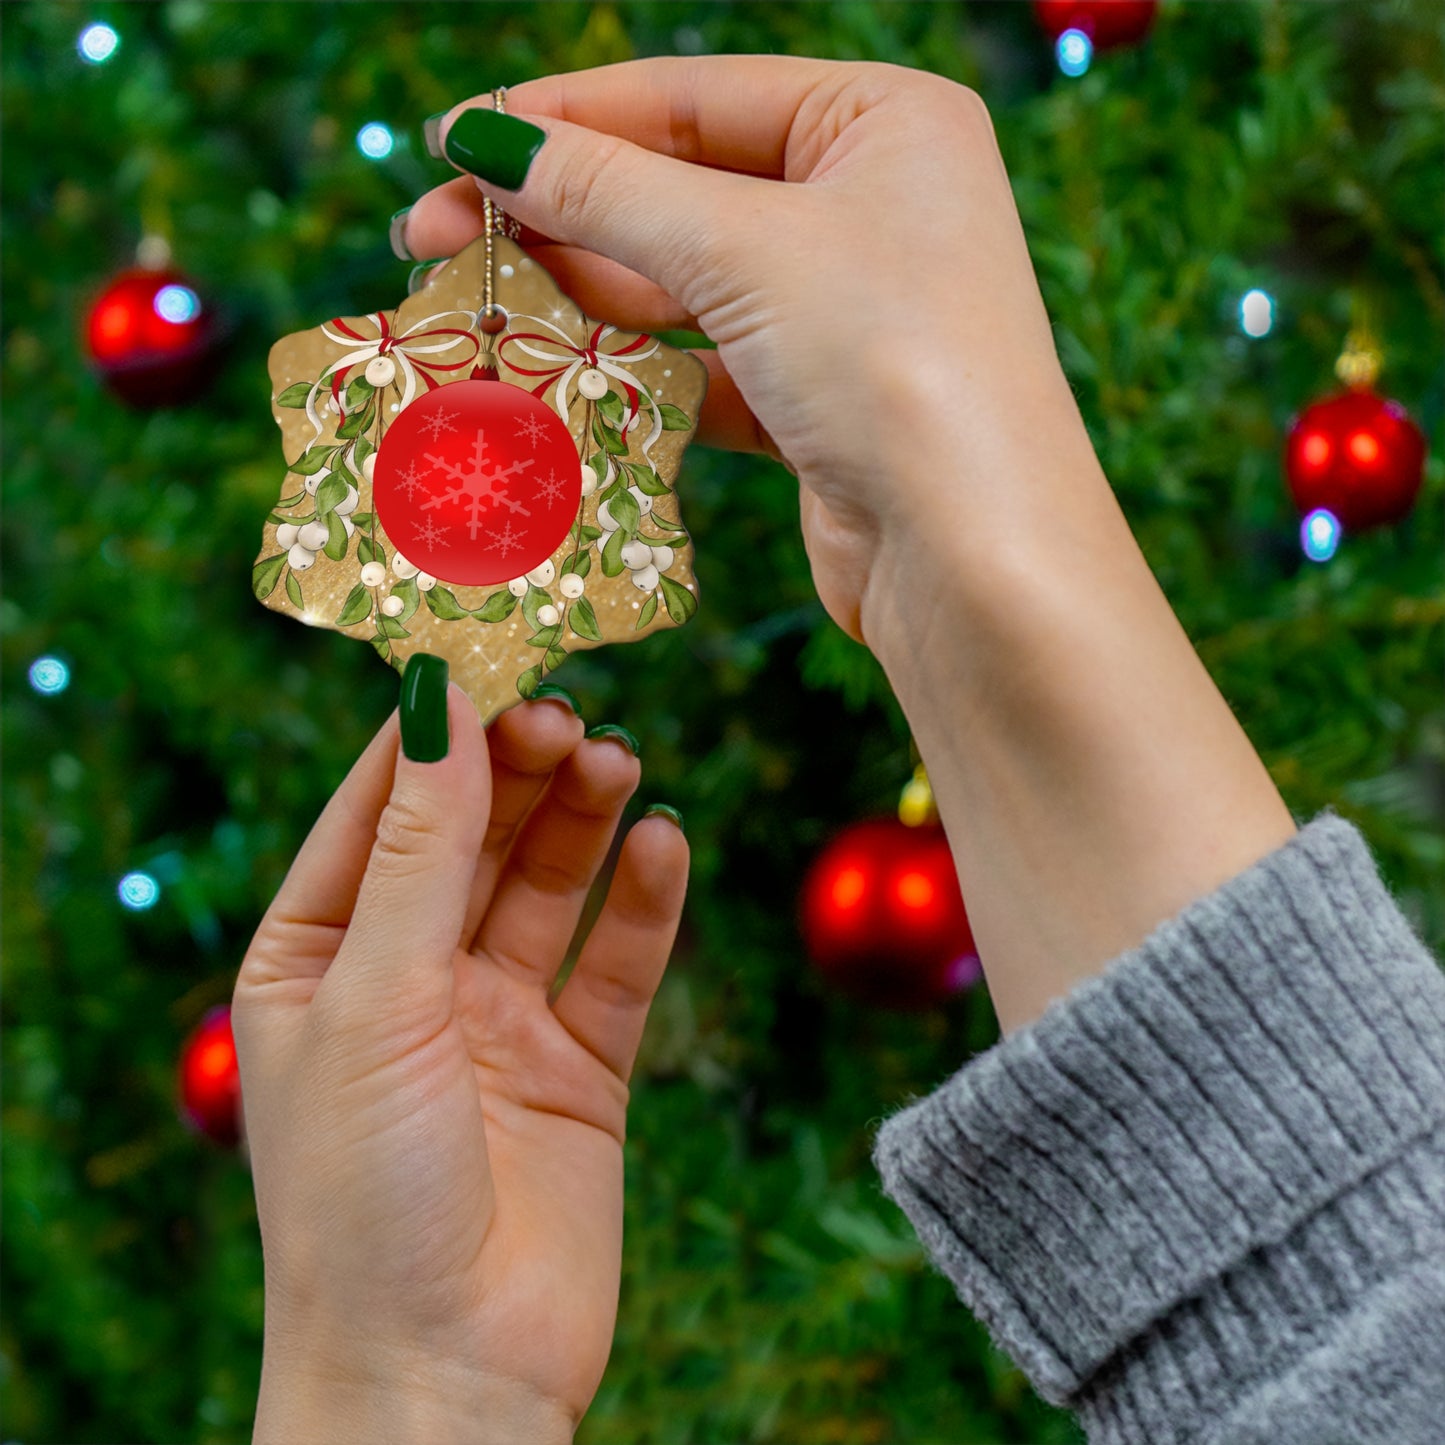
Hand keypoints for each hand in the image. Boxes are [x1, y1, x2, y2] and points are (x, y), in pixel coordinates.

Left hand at [233, 686, 686, 1442]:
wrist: (445, 1379)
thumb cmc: (363, 1196)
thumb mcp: (377, 999)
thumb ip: (420, 850)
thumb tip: (438, 699)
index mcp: (319, 957)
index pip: (378, 809)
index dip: (433, 731)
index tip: (487, 649)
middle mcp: (408, 978)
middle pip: (473, 836)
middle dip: (518, 768)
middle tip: (568, 709)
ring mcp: (498, 1021)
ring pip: (549, 885)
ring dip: (583, 819)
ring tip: (618, 761)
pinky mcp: (580, 1067)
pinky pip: (617, 962)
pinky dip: (644, 901)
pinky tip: (664, 843)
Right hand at [402, 56, 1086, 641]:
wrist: (973, 559)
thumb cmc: (892, 363)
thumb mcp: (743, 249)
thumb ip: (608, 190)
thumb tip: (486, 140)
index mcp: (883, 121)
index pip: (691, 97)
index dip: (563, 117)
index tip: (451, 141)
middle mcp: (871, 204)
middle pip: (679, 188)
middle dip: (555, 211)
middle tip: (429, 234)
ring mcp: (846, 308)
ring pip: (685, 282)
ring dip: (580, 293)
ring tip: (472, 301)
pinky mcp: (819, 402)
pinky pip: (704, 365)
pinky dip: (633, 372)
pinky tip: (552, 374)